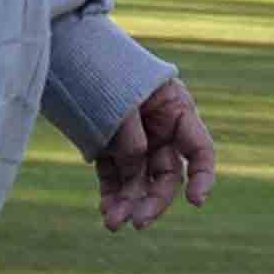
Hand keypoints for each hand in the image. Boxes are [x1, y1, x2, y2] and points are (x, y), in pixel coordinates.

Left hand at [90, 76, 216, 231]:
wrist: (71, 50)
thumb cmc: (104, 66)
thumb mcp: (123, 99)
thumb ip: (131, 138)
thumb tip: (133, 175)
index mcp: (177, 110)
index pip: (199, 150)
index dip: (203, 176)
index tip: (196, 201)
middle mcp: (161, 130)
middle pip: (166, 175)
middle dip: (154, 201)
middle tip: (139, 223)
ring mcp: (135, 141)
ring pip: (138, 181)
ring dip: (128, 203)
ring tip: (112, 223)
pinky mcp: (109, 148)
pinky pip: (115, 177)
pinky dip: (112, 194)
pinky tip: (107, 210)